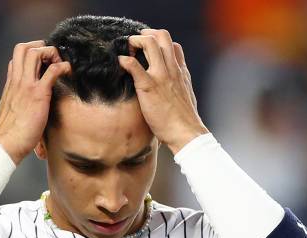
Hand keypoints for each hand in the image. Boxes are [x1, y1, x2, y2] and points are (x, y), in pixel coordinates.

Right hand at [0, 40, 70, 164]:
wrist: (6, 144)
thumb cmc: (10, 133)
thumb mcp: (10, 111)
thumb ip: (16, 101)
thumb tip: (23, 105)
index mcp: (10, 85)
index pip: (16, 58)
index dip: (30, 54)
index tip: (42, 62)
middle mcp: (17, 81)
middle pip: (23, 48)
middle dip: (40, 46)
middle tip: (52, 57)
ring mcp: (26, 86)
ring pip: (35, 53)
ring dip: (51, 53)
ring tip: (60, 63)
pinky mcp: (38, 94)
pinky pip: (52, 71)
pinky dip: (63, 66)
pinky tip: (68, 71)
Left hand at [118, 29, 208, 154]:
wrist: (186, 133)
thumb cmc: (185, 120)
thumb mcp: (186, 95)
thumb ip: (180, 84)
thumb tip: (174, 84)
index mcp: (181, 72)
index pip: (173, 46)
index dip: (159, 42)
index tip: (148, 50)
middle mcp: (172, 69)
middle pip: (162, 36)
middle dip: (145, 35)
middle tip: (135, 44)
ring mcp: (161, 76)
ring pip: (149, 43)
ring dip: (134, 41)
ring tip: (128, 51)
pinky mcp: (149, 86)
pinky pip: (134, 65)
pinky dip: (124, 60)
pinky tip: (120, 63)